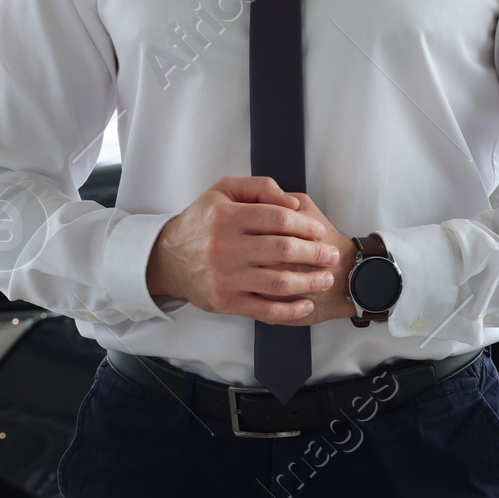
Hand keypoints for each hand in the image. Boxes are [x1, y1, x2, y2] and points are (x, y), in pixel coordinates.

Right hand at [146, 176, 356, 323]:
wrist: (167, 259)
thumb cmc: (201, 222)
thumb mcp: (222, 191)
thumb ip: (258, 188)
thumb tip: (292, 204)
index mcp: (225, 217)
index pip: (277, 219)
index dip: (304, 225)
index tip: (319, 232)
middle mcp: (225, 247)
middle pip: (283, 250)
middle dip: (314, 253)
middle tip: (331, 256)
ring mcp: (226, 278)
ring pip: (279, 281)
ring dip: (310, 282)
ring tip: (326, 278)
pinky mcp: (226, 302)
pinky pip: (265, 309)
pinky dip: (291, 310)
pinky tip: (306, 304)